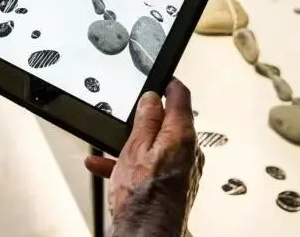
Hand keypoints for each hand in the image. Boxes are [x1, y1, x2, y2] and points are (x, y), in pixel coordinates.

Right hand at [85, 79, 203, 235]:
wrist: (147, 233)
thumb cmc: (143, 196)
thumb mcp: (136, 147)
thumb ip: (146, 119)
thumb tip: (153, 98)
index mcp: (182, 136)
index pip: (181, 97)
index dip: (169, 84)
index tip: (161, 79)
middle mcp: (189, 152)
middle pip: (170, 123)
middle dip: (147, 120)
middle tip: (128, 119)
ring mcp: (184, 170)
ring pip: (158, 146)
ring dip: (135, 145)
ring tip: (111, 149)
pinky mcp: (176, 185)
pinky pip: (154, 166)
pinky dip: (135, 164)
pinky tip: (110, 167)